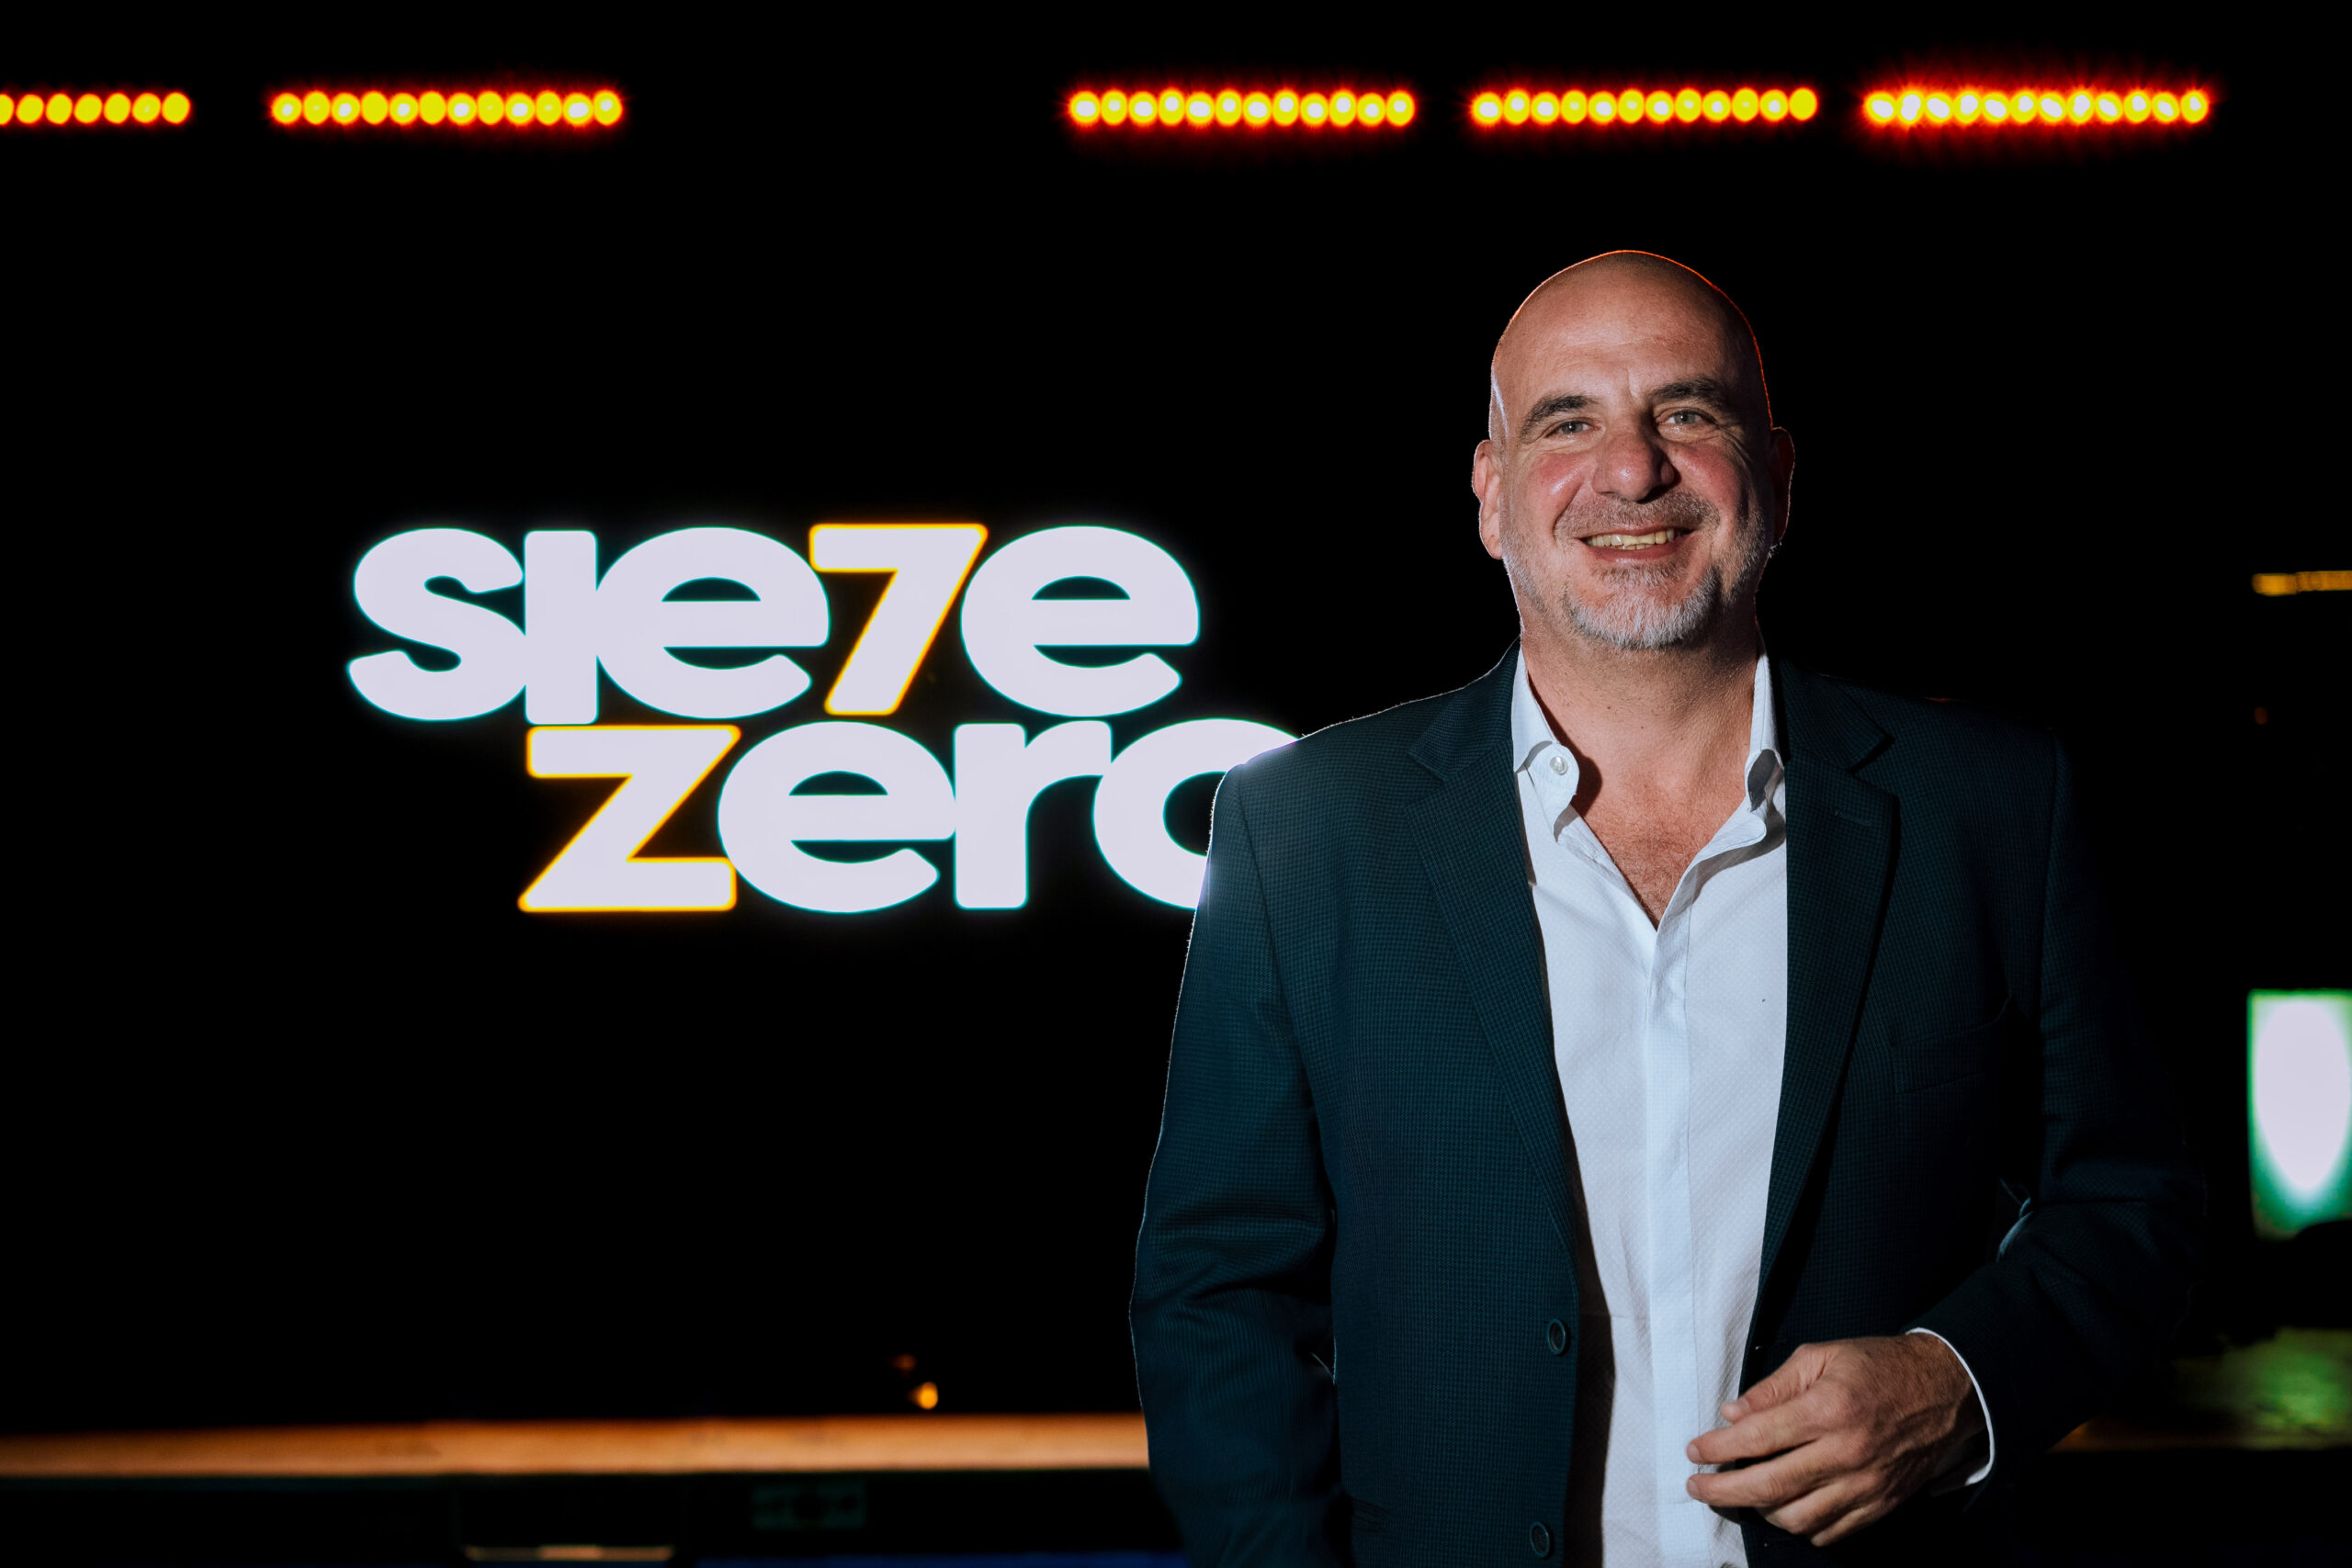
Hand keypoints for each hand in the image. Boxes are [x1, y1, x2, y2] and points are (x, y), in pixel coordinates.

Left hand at [1683, 1334, 1981, 1546]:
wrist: (1946, 1389)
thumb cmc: (1879, 1366)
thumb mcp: (1821, 1356)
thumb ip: (1772, 1388)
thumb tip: (1731, 1414)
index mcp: (1829, 1409)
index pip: (1757, 1438)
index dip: (1718, 1449)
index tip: (1694, 1451)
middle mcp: (1847, 1453)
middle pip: (1770, 1487)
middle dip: (1723, 1492)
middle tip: (1698, 1487)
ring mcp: (1867, 1485)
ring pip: (1798, 1519)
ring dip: (1761, 1510)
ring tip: (1743, 1493)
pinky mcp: (1881, 1504)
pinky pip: (1831, 1532)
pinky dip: (1801, 1526)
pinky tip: (1784, 1507)